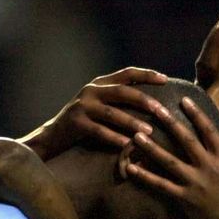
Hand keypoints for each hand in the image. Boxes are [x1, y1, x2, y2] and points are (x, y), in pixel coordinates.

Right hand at [23, 67, 168, 159]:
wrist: (53, 135)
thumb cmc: (84, 123)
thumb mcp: (100, 105)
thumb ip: (118, 101)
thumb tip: (152, 102)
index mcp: (100, 83)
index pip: (127, 73)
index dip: (146, 75)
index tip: (165, 79)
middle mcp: (91, 90)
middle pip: (122, 91)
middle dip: (143, 100)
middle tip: (161, 111)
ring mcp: (82, 106)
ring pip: (112, 113)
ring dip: (132, 123)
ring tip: (149, 133)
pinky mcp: (75, 123)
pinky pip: (99, 131)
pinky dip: (114, 138)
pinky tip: (127, 145)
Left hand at [126, 97, 218, 218]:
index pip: (209, 131)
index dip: (197, 114)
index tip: (184, 99)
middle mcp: (209, 167)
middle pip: (187, 141)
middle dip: (171, 123)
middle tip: (155, 108)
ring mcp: (196, 183)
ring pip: (170, 162)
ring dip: (152, 148)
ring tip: (136, 135)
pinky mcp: (184, 198)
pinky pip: (162, 185)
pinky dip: (146, 177)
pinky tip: (131, 168)